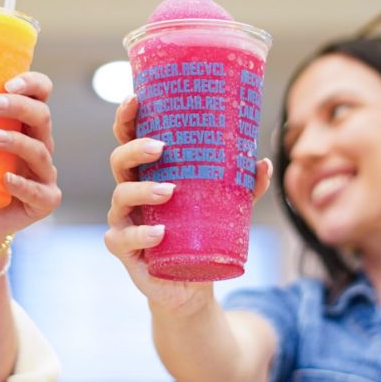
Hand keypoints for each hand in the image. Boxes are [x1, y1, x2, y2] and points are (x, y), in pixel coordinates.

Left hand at [0, 71, 61, 252]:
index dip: (32, 83)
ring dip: (17, 141)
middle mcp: (39, 145)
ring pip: (40, 151)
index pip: (40, 95)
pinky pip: (40, 192)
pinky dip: (23, 184)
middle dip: (19, 106)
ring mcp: (43, 174)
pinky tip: (6, 178)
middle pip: (42, 117)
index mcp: (22, 125)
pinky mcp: (43, 202)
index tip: (8, 81)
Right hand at [104, 95, 272, 311]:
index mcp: (147, 172)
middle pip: (119, 161)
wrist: (191, 282)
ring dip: (142, 190)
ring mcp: (123, 219)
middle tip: (160, 147)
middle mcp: (129, 191)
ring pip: (120, 196)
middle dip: (134, 149)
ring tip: (168, 191)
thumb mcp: (226, 206)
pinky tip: (159, 233)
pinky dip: (141, 234)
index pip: (129, 138)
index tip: (134, 98)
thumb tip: (262, 162)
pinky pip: (123, 237)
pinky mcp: (124, 248)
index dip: (126, 118)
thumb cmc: (200, 234)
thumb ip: (243, 185)